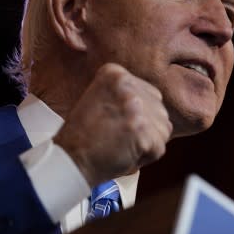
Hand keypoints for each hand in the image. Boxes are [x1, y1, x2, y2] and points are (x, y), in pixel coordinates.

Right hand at [54, 63, 172, 187]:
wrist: (70, 159)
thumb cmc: (82, 135)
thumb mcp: (99, 98)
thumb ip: (125, 94)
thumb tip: (154, 102)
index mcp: (115, 74)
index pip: (149, 94)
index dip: (138, 115)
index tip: (117, 123)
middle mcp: (128, 86)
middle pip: (159, 109)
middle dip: (146, 127)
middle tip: (120, 137)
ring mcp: (136, 108)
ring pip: (163, 128)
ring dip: (148, 142)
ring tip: (122, 145)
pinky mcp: (143, 132)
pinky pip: (159, 148)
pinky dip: (145, 157)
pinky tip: (124, 154)